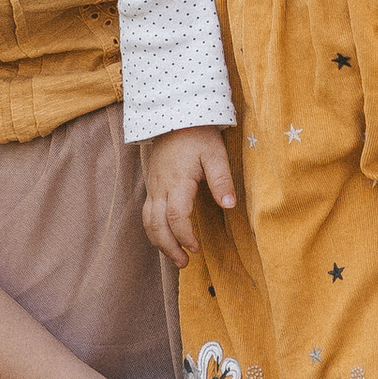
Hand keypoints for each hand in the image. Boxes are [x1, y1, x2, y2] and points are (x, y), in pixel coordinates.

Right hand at [140, 126, 233, 267]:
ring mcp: (153, 186)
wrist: (173, 115)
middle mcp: (160, 187)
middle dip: (168, 247)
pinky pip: (147, 214)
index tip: (196, 248)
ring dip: (159, 242)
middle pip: (156, 225)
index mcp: (176, 181)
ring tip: (175, 257)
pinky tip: (166, 238)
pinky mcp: (152, 185)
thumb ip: (222, 180)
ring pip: (148, 222)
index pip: (176, 216)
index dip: (184, 236)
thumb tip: (230, 205)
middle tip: (184, 263)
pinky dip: (155, 231)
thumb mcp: (215, 154)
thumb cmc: (197, 135)